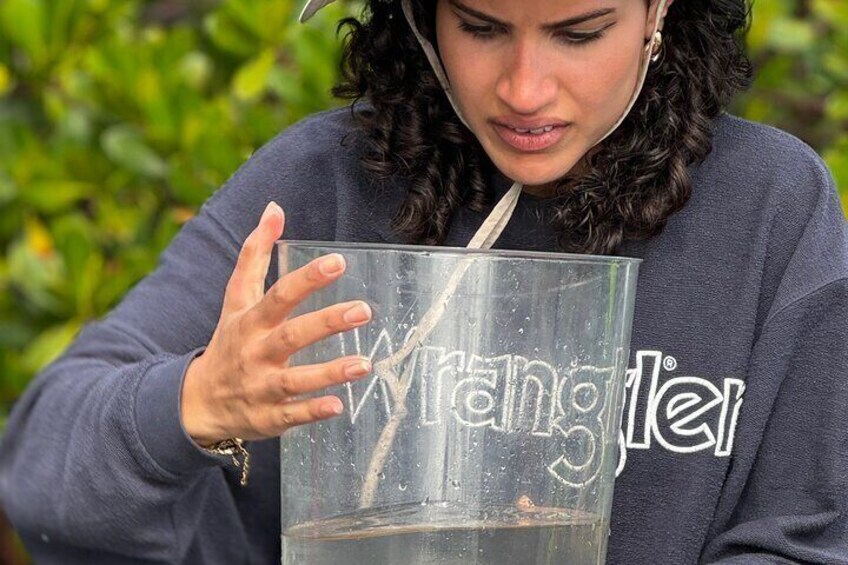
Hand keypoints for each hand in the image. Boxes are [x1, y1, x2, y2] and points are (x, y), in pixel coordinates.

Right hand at [181, 201, 371, 445]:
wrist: (198, 402)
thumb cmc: (229, 341)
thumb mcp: (237, 298)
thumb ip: (256, 254)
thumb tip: (275, 208)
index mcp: (251, 321)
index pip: (280, 295)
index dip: (307, 279)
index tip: (339, 261)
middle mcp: (256, 353)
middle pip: (291, 335)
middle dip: (327, 322)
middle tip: (363, 310)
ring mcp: (261, 387)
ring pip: (296, 380)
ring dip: (329, 372)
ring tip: (365, 364)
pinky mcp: (268, 418)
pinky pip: (293, 416)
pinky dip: (313, 412)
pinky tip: (340, 406)